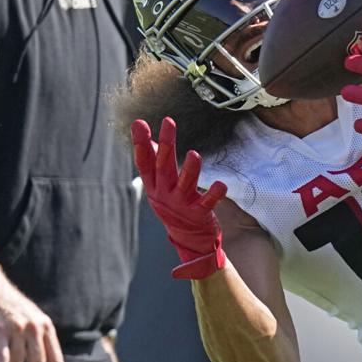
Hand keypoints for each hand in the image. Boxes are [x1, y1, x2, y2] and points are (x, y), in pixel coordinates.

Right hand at [131, 117, 228, 279]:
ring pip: (184, 184)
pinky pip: (207, 202)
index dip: (140, 143)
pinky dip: (214, 194)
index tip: (139, 123)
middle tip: (168, 122)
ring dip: (189, 170)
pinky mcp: (198, 213)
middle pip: (163, 167)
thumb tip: (150, 140)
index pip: (144, 162)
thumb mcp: (161, 185)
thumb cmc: (174, 204)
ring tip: (194, 154)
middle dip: (166, 144)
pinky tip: (222, 184)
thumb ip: (156, 163)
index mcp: (154, 185)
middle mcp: (164, 193)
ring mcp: (181, 204)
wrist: (188, 238)